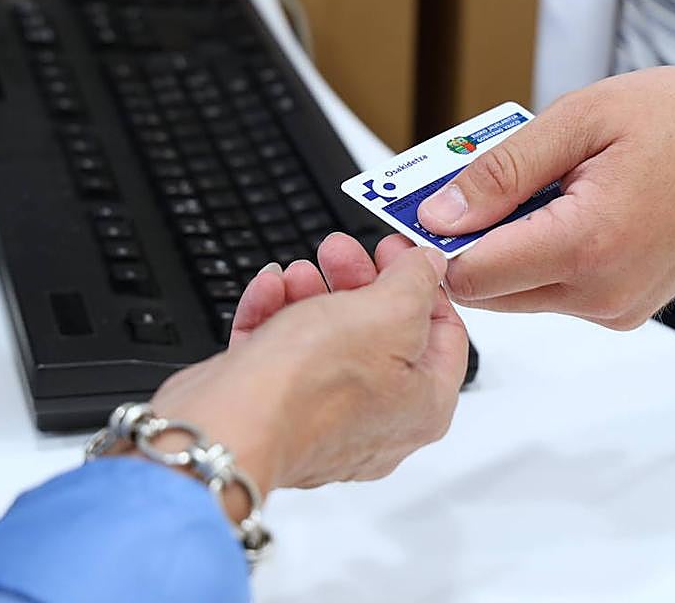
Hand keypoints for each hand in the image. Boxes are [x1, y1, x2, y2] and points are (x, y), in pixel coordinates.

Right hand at [146, 233, 468, 507]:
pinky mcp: (276, 415)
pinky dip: (276, 318)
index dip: (424, 284)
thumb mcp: (387, 312)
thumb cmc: (310, 385)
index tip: (399, 254)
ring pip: (328, 343)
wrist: (229, 424)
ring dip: (314, 295)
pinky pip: (282, 358)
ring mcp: (325, 422)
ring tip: (300, 271)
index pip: (445, 335)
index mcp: (423, 405)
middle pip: (382, 334)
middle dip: (357, 282)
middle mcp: (380, 423)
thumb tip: (428, 266)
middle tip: (341, 252)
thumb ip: (416, 282)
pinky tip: (270, 291)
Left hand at [417, 65, 674, 328]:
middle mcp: (604, 294)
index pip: (471, 276)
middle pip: (490, 292)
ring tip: (533, 187)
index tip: (418, 211)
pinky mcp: (630, 307)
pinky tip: (563, 208)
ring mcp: (620, 307)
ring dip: (506, 248)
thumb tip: (438, 217)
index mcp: (589, 246)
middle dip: (467, 243)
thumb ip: (500, 173)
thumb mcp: (578, 120)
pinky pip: (558, 293)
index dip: (434, 244)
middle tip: (467, 187)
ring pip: (521, 295)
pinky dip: (542, 256)